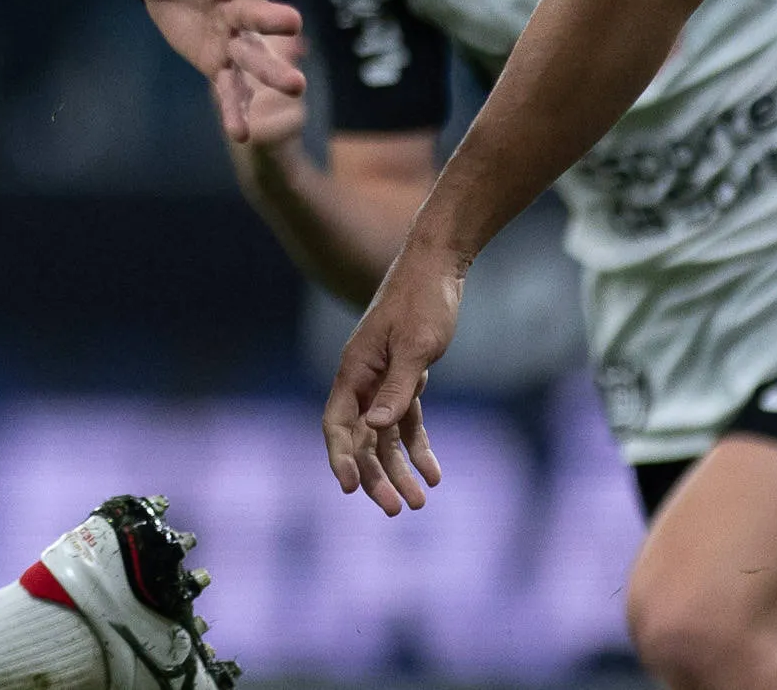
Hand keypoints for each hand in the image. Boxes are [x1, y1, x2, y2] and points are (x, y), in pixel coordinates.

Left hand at [127, 0, 302, 141]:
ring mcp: (228, 36)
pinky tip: (240, 135)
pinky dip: (236, 108)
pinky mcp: (215, 61)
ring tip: (296, 89)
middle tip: (293, 29)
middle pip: (255, 15)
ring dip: (272, 71)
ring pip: (253, 56)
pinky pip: (228, 87)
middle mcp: (233, 4)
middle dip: (272, 23)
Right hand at [322, 238, 460, 514]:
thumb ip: (397, 388)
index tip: (349, 489)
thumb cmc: (423, 301)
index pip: (337, 424)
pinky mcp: (405, 379)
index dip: (340, 458)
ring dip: (399, 469)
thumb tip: (375, 428)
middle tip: (398, 510)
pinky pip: (406, 422)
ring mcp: (383, 380)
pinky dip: (418, 448)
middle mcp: (362, 379)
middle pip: (360, 438)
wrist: (439, 267)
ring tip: (419, 502)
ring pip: (384, 436)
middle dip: (375, 476)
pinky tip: (434, 474)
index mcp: (354, 369)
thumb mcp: (416, 346)